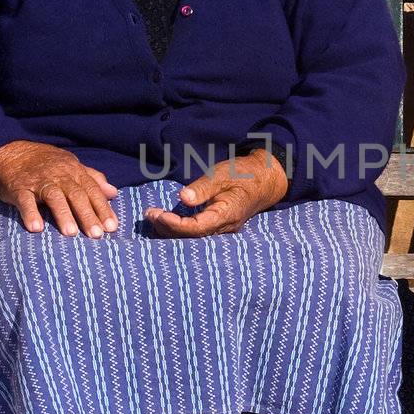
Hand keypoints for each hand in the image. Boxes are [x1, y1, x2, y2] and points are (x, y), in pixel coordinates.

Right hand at [0, 140, 119, 236]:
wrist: (12, 154)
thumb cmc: (48, 165)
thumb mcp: (71, 166)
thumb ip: (92, 179)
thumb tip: (114, 192)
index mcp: (74, 171)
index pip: (92, 190)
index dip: (103, 208)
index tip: (112, 227)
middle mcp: (59, 175)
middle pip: (76, 194)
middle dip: (87, 215)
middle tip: (96, 235)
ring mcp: (38, 181)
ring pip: (53, 197)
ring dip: (63, 215)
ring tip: (71, 234)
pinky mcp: (19, 188)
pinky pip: (25, 200)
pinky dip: (30, 213)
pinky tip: (36, 228)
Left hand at [143, 150, 289, 236]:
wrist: (264, 179)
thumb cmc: (243, 174)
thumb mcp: (222, 174)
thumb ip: (202, 188)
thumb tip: (182, 198)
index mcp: (226, 216)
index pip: (195, 229)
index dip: (173, 225)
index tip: (156, 214)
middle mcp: (224, 228)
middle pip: (191, 238)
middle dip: (167, 228)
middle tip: (149, 214)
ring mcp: (222, 229)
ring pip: (193, 238)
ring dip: (171, 230)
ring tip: (153, 217)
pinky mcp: (219, 226)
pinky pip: (197, 233)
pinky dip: (180, 229)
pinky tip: (167, 220)